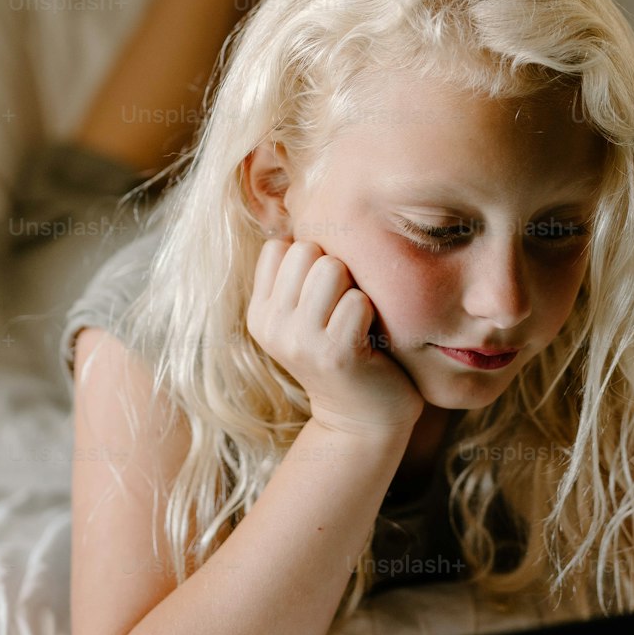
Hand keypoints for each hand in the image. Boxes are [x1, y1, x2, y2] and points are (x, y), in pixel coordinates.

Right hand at [246, 237, 424, 438]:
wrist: (363, 421)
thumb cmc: (346, 354)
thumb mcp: (307, 316)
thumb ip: (299, 276)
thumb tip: (304, 213)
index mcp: (261, 312)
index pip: (279, 246)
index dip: (312, 258)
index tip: (327, 292)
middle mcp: (271, 325)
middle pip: (307, 250)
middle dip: (337, 267)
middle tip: (347, 306)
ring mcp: (300, 341)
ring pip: (331, 268)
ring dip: (355, 287)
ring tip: (358, 319)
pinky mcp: (334, 354)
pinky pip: (358, 300)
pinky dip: (372, 312)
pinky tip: (371, 337)